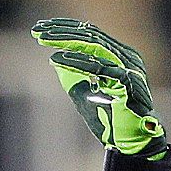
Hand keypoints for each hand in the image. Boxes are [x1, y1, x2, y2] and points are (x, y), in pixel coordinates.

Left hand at [31, 18, 167, 155]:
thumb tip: (55, 59)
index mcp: (119, 57)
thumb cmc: (111, 120)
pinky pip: (99, 68)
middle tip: (37, 31)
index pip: (91, 34)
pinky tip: (57, 58)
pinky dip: (77, 62)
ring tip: (43, 39)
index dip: (66, 28)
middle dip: (62, 31)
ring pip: (94, 46)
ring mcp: (128, 68)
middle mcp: (126, 57)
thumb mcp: (86, 94)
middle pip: (91, 35)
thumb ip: (74, 75)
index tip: (42, 28)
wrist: (133, 142)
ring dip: (66, 41)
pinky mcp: (128, 82)